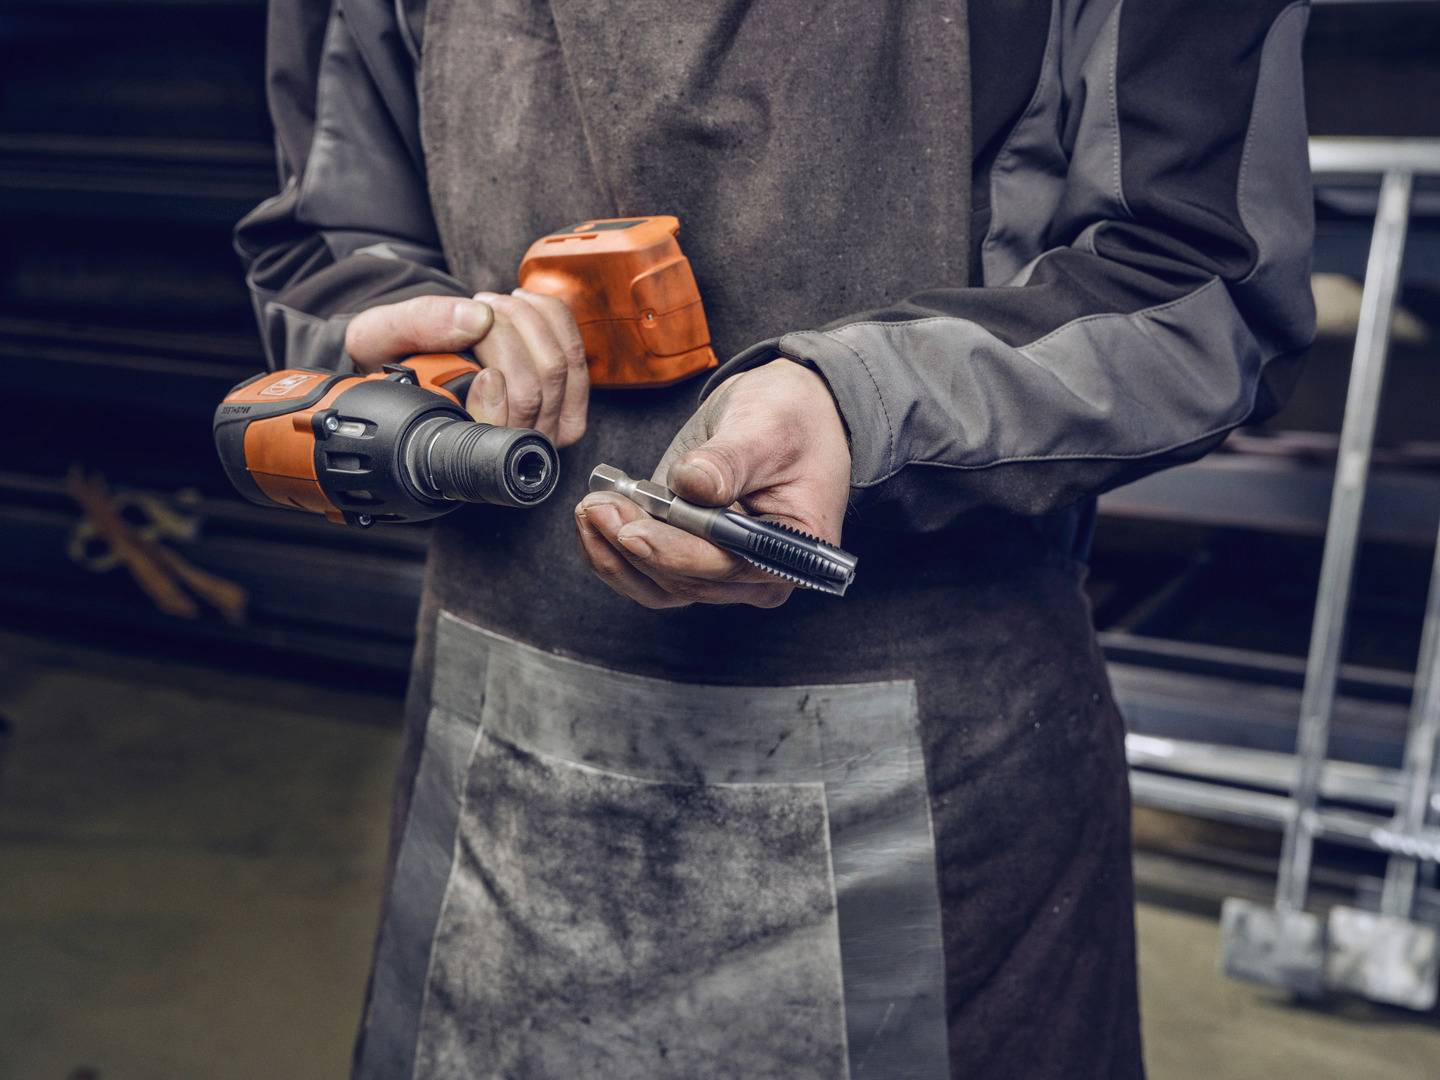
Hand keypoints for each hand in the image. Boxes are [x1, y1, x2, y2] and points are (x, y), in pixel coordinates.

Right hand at [344, 289, 588, 446]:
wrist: (409, 356)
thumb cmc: (389, 359)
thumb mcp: (377, 336)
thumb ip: (417, 326)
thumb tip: (477, 320)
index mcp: (462, 449)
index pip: (499, 433)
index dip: (493, 395)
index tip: (476, 356)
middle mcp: (511, 447)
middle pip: (533, 391)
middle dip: (505, 333)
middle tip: (476, 309)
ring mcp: (546, 425)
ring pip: (559, 368)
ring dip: (526, 319)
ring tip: (491, 304)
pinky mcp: (569, 396)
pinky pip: (575, 352)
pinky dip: (550, 316)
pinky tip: (522, 303)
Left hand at [575, 359, 850, 607]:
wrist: (783, 410)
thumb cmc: (791, 418)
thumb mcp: (766, 428)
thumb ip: (729, 461)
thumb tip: (694, 485)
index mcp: (791, 548)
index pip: (726, 564)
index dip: (674, 554)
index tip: (630, 532)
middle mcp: (757, 571)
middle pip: (686, 581)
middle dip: (634, 546)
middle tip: (596, 505)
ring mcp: (720, 569)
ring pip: (659, 586)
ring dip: (616, 554)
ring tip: (591, 507)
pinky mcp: (690, 555)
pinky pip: (646, 573)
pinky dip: (613, 552)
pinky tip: (594, 520)